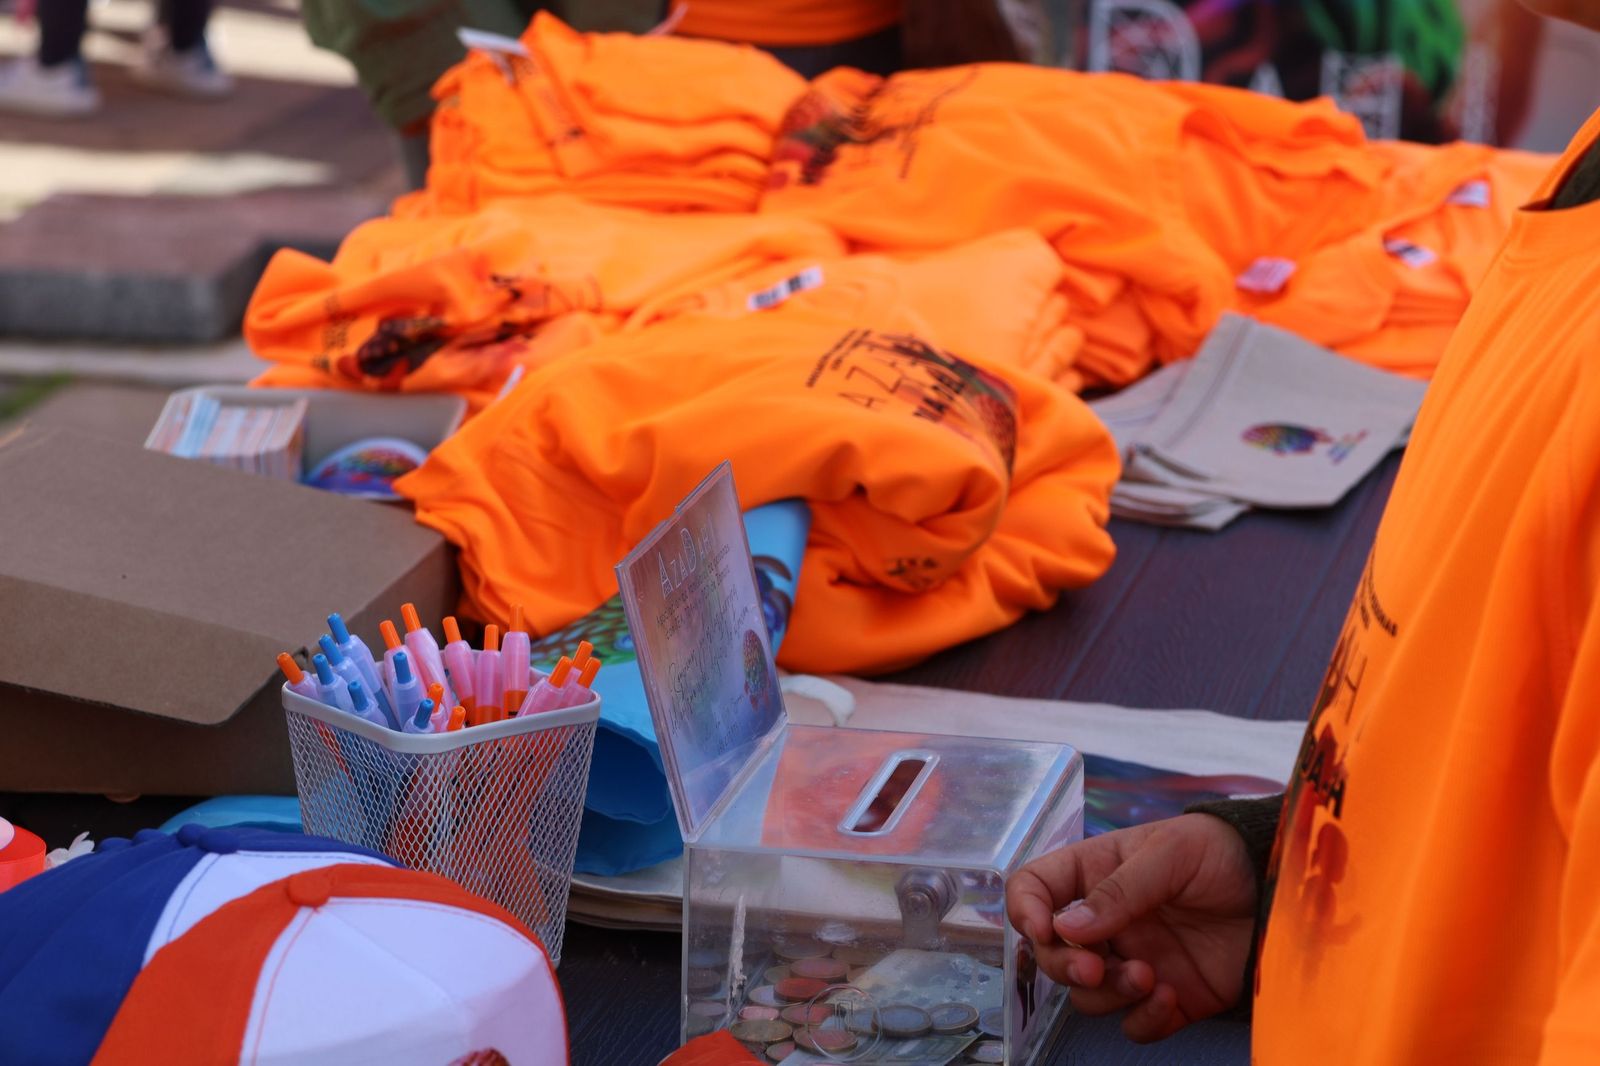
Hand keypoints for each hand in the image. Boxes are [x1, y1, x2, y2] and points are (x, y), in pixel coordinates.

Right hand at [1007, 814, 1257, 1041]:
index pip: (1035, 888)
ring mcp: (1132, 960)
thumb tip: (1066, 927)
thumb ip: (1119, 890)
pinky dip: (1144, 1019)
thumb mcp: (1169, 853)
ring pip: (1088, 996)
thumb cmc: (1219, 853)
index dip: (1025, 909)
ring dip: (1108, 993)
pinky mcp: (1166, 997)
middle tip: (1094, 968)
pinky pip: (1133, 1024)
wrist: (1279, 888)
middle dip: (1065, 965)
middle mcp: (1105, 922)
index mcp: (1093, 874)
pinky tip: (1170, 996)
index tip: (1043, 929)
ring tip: (1148, 976)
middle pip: (1051, 953)